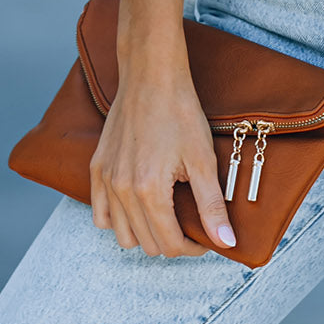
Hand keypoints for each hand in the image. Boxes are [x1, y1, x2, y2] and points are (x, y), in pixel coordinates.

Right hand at [89, 71, 236, 257]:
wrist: (152, 76)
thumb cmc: (180, 112)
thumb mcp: (203, 159)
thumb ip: (212, 205)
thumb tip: (226, 242)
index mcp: (148, 190)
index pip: (169, 245)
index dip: (192, 248)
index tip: (205, 237)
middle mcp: (121, 190)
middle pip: (146, 244)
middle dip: (172, 241)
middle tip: (191, 225)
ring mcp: (105, 180)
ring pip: (121, 235)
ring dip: (145, 234)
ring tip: (167, 216)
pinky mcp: (96, 168)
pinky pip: (100, 214)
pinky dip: (118, 220)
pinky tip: (138, 207)